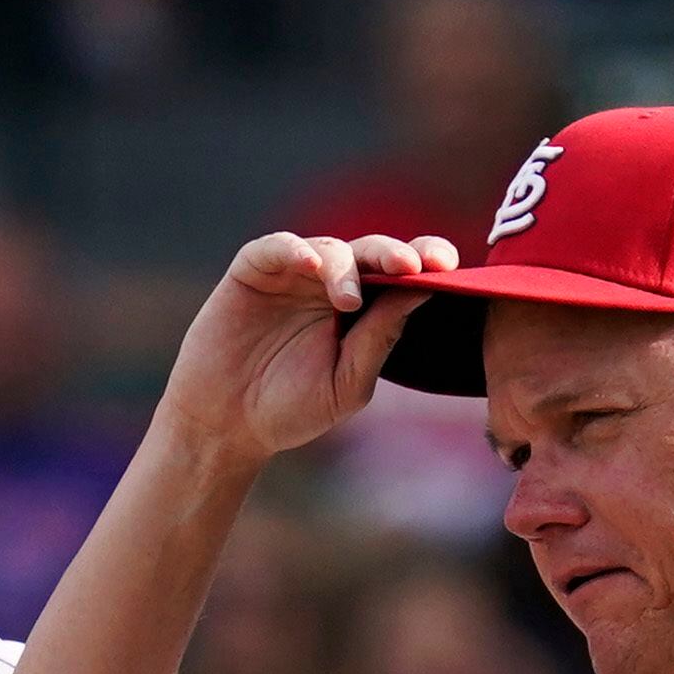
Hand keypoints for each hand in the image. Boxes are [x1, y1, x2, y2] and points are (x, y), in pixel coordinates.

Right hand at [150, 231, 459, 475]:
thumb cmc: (289, 409)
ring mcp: (293, 275)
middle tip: (410, 265)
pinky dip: (295, 251)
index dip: (425, 262)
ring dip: (345, 267)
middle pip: (373, 253)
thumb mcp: (346, 384)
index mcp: (363, 310)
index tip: (448, 268)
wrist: (226, 425)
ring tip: (347, 301)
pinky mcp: (254, 270)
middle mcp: (332, 284)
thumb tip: (420, 293)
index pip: (401, 276)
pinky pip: (278, 247)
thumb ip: (379, 340)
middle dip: (395, 254)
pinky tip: (309, 265)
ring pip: (330, 248)